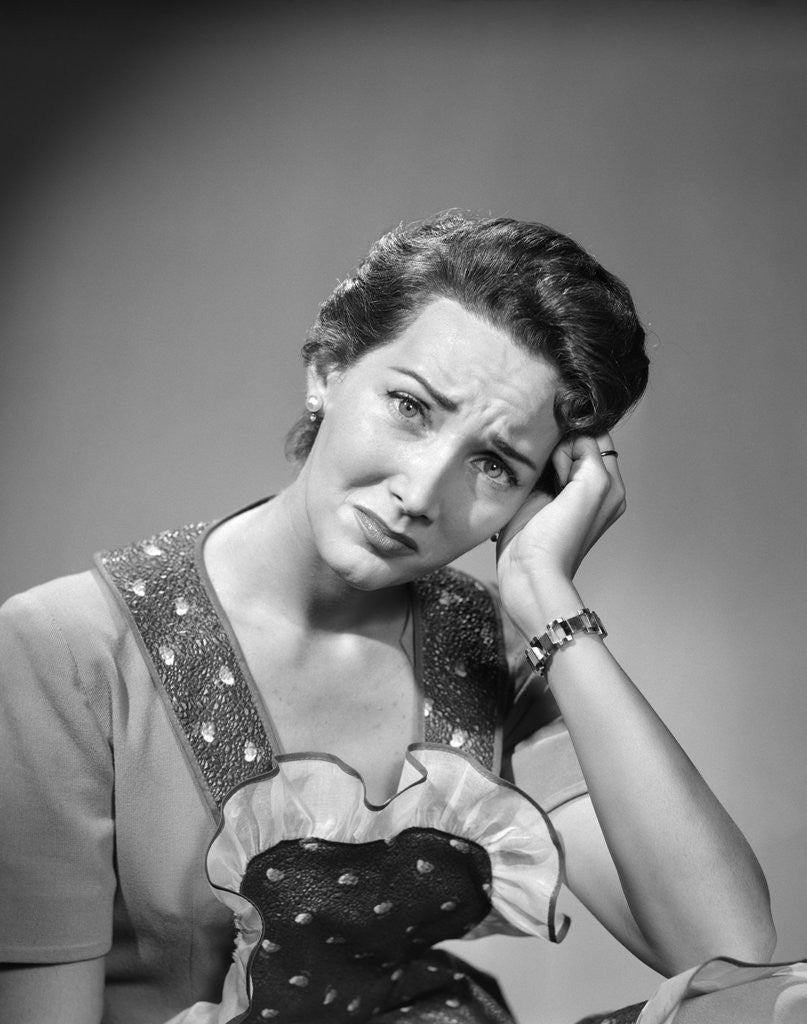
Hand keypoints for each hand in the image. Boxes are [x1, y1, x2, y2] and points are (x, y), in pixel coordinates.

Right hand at [495, 434, 624, 627]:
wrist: (528, 572)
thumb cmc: (562, 537)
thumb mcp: (592, 485)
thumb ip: (589, 451)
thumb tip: (568, 438)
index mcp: (610, 485)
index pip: (597, 436)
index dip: (579, 436)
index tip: (565, 453)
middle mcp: (588, 487)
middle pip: (572, 443)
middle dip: (558, 448)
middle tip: (552, 477)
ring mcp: (561, 493)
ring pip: (551, 454)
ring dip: (541, 460)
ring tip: (538, 485)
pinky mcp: (536, 499)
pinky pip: (534, 469)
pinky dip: (528, 470)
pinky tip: (526, 487)